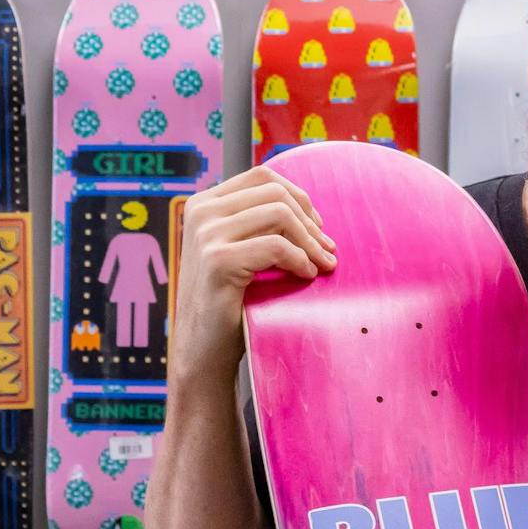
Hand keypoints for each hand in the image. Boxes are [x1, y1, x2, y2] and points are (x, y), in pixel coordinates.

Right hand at [171, 166, 335, 380]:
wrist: (203, 351)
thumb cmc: (228, 303)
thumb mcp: (238, 251)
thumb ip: (257, 225)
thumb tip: (311, 212)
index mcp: (204, 204)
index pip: (262, 177)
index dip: (298, 196)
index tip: (317, 226)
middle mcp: (200, 212)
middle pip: (275, 192)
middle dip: (310, 221)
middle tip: (327, 251)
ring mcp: (205, 235)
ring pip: (279, 214)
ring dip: (310, 241)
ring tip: (321, 265)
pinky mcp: (217, 261)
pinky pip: (276, 246)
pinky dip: (299, 259)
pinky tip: (305, 275)